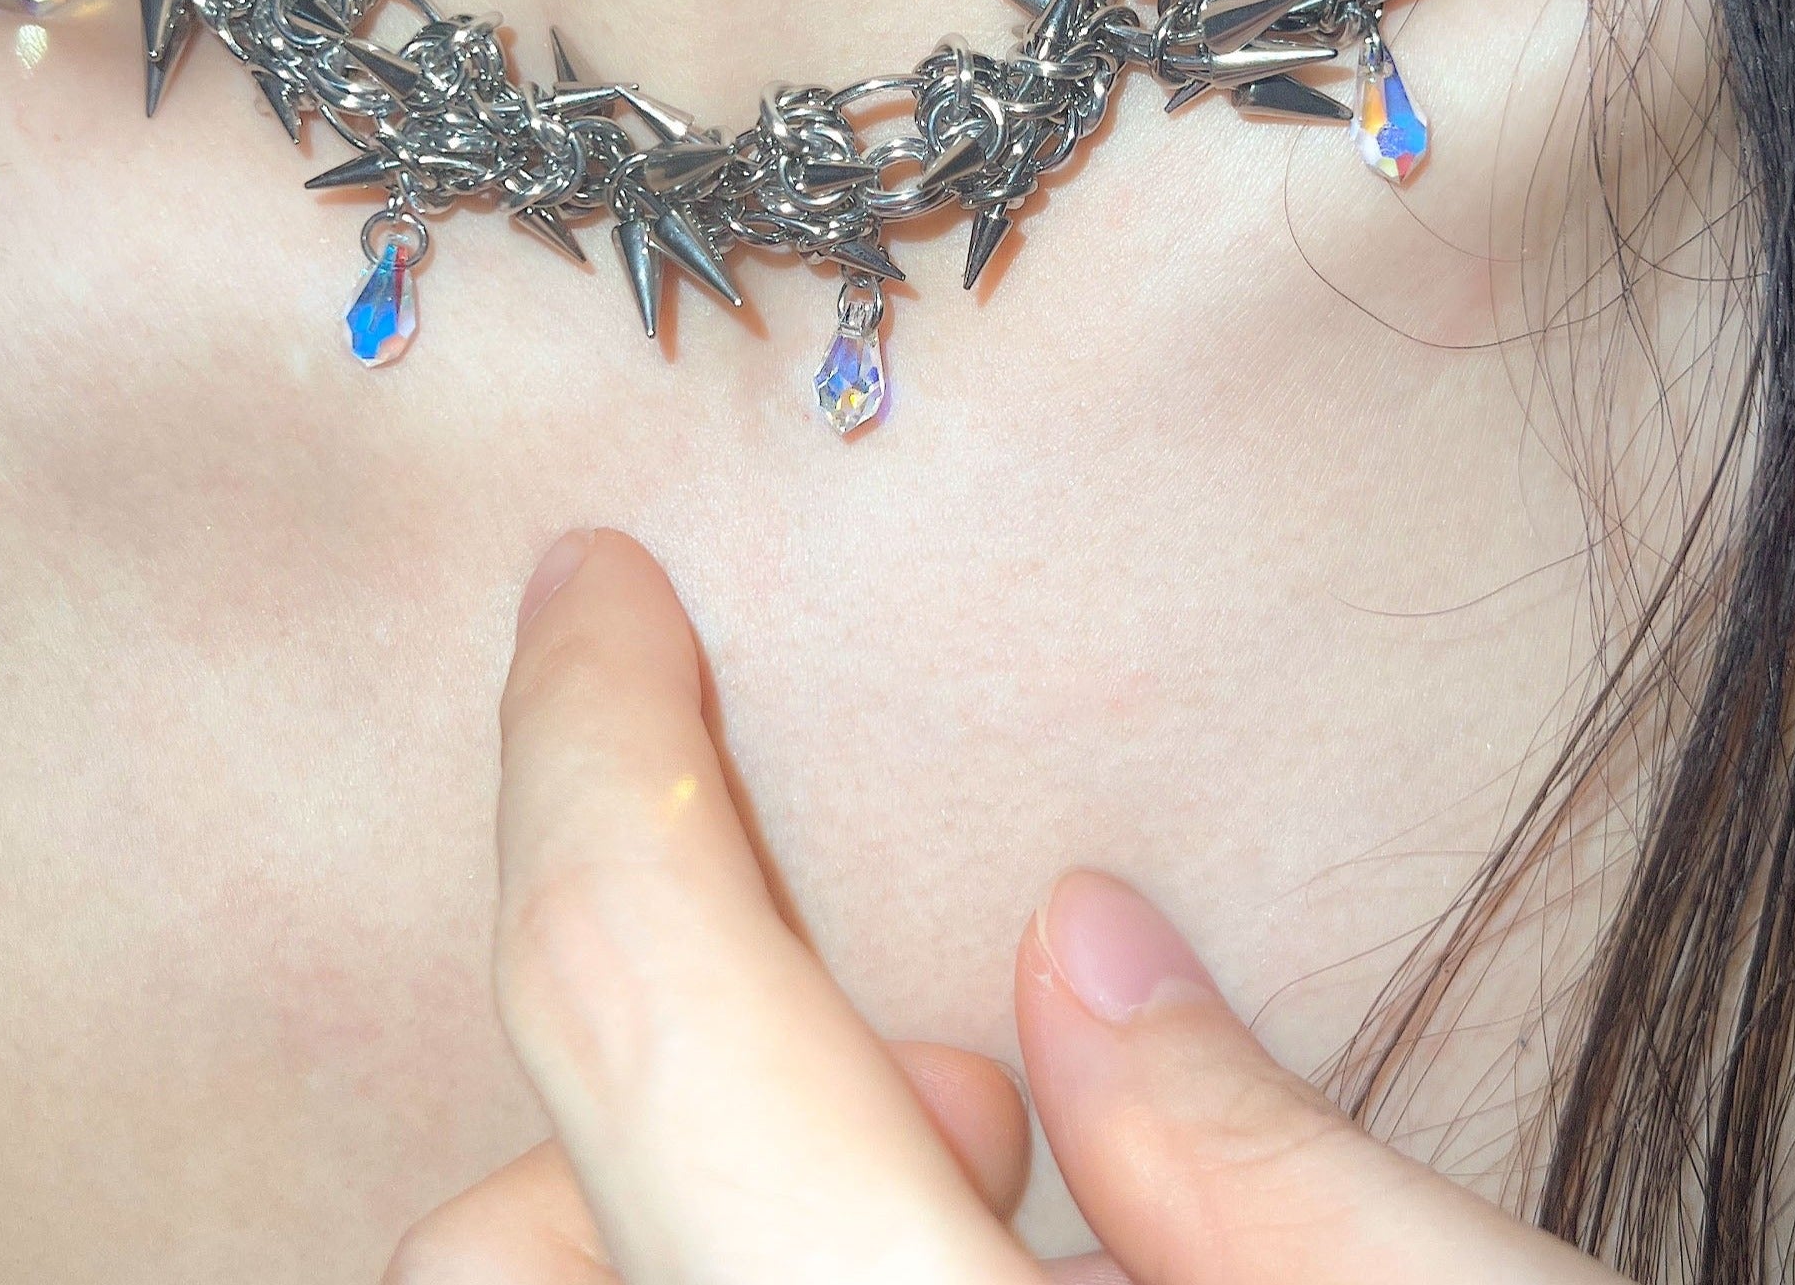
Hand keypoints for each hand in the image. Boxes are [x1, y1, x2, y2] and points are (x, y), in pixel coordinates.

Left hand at [386, 530, 1619, 1284]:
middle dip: (697, 1068)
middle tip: (965, 1081)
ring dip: (704, 1199)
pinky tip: (952, 1273)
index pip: (647, 996)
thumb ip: (1280, 1178)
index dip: (595, 745)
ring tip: (985, 1188)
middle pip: (514, 1217)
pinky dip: (720, 1273)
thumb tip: (1083, 958)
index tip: (585, 580)